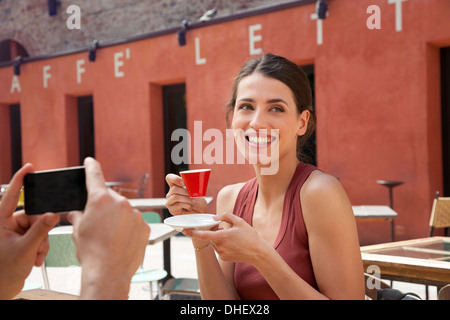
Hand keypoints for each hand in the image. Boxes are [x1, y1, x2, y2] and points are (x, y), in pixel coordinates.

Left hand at [0, 164, 59, 299]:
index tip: (29, 167)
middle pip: (32, 215)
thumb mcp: (24, 250)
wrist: (1, 291)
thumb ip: (40, 231)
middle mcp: (6, 225)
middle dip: (40, 230)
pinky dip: (40, 247)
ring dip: (41, 242)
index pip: (10, 195)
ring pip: (38, 226)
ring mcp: (13, 233)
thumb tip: (53, 214)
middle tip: (39, 244)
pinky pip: (38, 236)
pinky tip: (35, 258)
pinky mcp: (20, 241)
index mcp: (0, 221)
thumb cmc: (2, 273)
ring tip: (35, 256)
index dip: (20, 180)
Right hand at [68, 158, 149, 299]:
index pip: (94, 176)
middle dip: (105, 208)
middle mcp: (121, 203)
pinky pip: (135, 223)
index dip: (91, 167)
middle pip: (111, 199)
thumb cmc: (92, 252)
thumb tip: (77, 213)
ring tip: (111, 238)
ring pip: (125, 212)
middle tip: (99, 226)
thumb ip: (79, 216)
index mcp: (100, 200)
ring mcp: (135, 214)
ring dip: (118, 220)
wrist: (109, 272)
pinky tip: (122, 241)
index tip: (90, 161)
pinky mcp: (145, 226)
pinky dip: (129, 229)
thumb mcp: (78, 230)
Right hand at [165, 174, 207, 214]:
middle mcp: (171, 193)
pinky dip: (186, 205)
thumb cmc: (198, 202)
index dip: (175, 178)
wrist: (201, 212)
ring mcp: (170, 201)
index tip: (183, 182)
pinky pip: (177, 204)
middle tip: (192, 195)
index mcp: (176, 186)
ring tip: (192, 202)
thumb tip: (188, 181)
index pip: (169, 178)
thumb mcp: (197, 192)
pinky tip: (189, 207)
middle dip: (185, 192)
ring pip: (175, 196)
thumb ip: (191, 186)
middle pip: (173, 188)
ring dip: (186, 199)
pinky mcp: (172, 209)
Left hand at [184, 212, 268, 264]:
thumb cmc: (250, 236)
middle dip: (213, 231)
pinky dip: (222, 244)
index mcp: (223, 237)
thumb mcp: (239, 221)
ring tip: (231, 236)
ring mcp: (222, 254)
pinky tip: (233, 243)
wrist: (258, 253)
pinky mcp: (224, 258)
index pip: (204, 234)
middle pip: (210, 237)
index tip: (184, 230)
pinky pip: (219, 249)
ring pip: (214, 243)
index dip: (193, 232)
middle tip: (223, 228)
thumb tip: (215, 218)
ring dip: (218, 238)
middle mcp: (221, 246)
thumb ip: (225, 216)